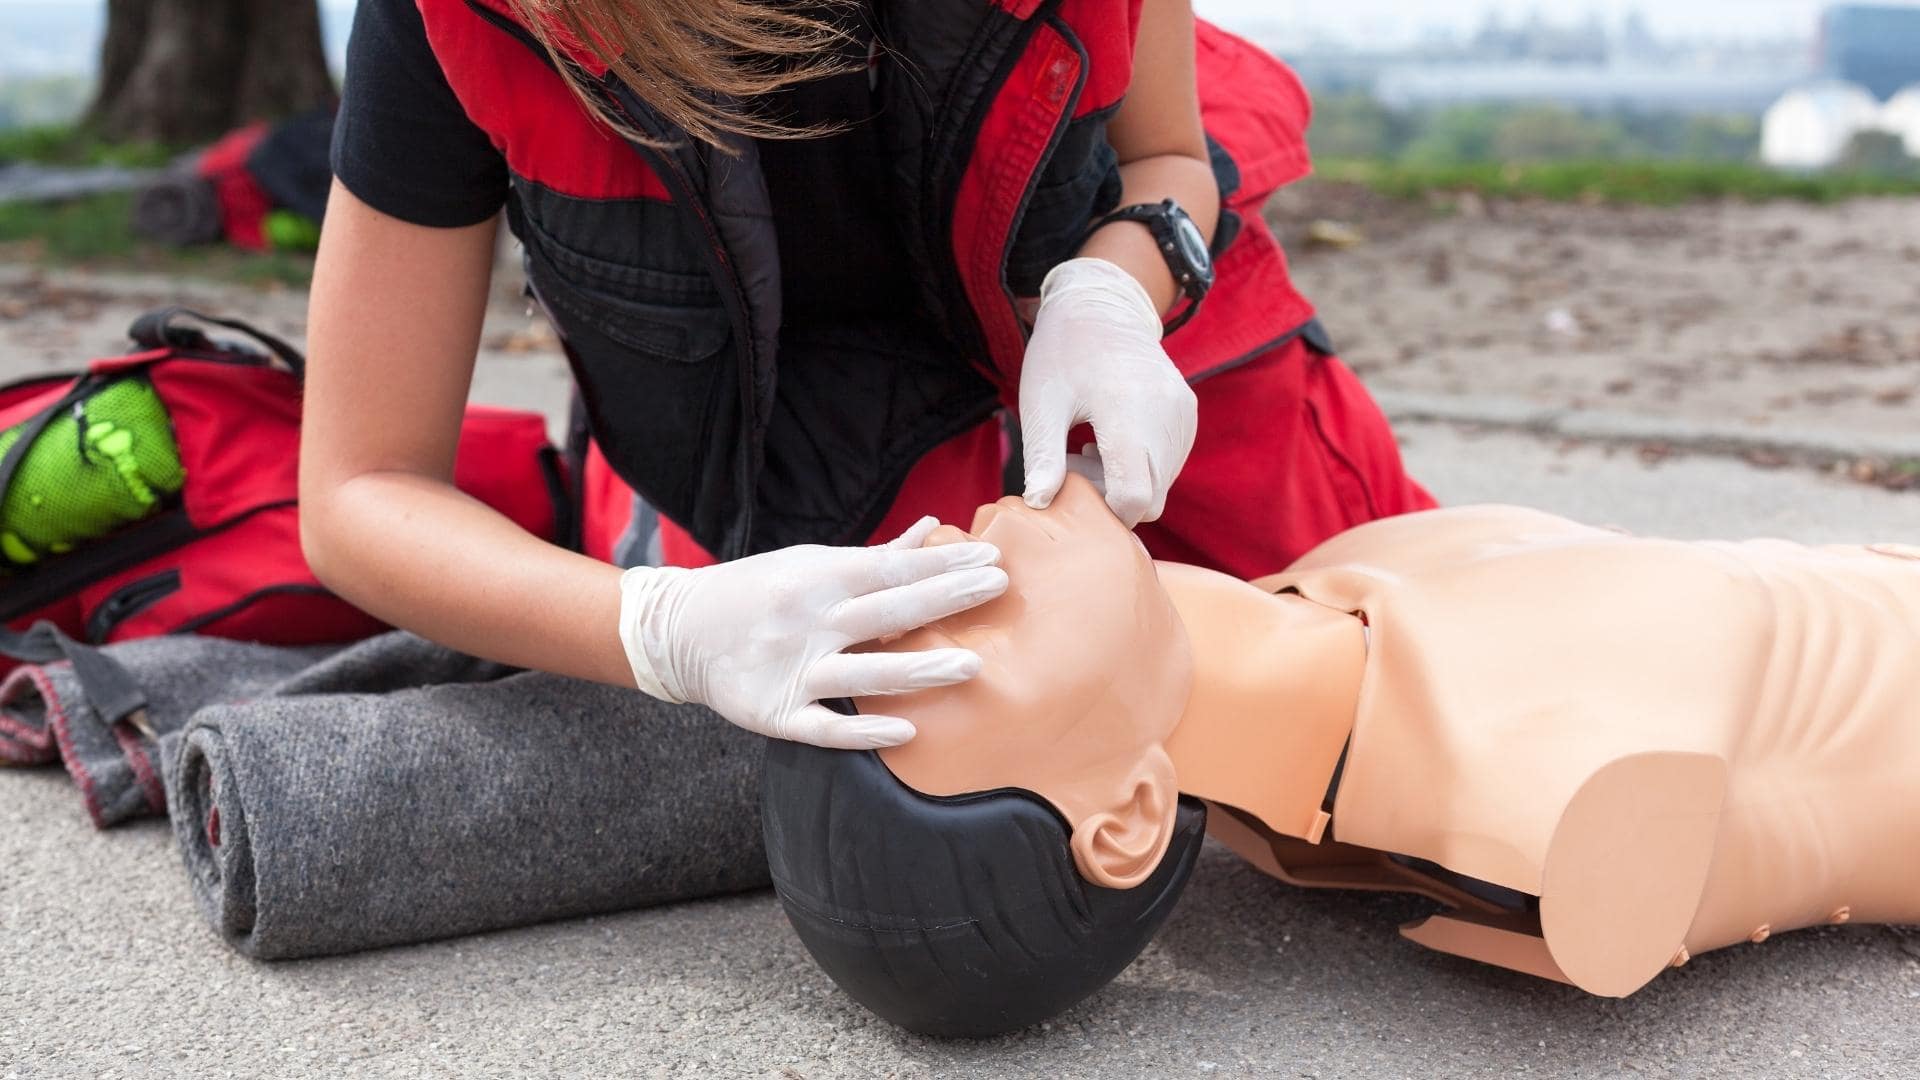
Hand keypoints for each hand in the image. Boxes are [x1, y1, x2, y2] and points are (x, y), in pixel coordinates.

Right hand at [617, 518, 1007, 748]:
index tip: (990, 560)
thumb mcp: (809, 563)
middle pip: (886, 611)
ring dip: (918, 669)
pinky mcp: (776, 713)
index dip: (943, 563)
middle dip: (945, 598)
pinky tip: (906, 731)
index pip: (892, 568)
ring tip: (971, 665)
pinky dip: (863, 731)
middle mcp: (809, 620)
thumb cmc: (756, 591)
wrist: (678, 631)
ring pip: (863, 673)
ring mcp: (792, 669)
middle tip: (998, 588)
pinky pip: (825, 726)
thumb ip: (874, 556)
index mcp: (818, 578)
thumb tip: (931, 529)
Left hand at [1019, 257, 1197, 526]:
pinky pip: (1169, 465)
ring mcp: (1183, 416)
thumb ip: (1042, 456)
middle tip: (1073, 461)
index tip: (1072, 483)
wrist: (1102, 306)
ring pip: (1161, 485)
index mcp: (1128, 409)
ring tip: (1089, 447)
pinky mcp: (1188, 416)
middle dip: (1111, 497)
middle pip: (1151, 498)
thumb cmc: (1063, 353)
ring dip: (1125, 482)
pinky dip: (1140, 466)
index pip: (1135, 496)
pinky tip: (1110, 440)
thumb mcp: (1041, 403)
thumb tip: (1039, 503)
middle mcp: (1167, 415)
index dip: (1104, 508)